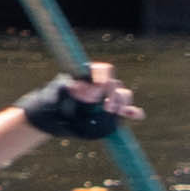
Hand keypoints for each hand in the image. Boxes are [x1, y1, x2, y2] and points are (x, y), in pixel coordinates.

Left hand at [18, 67, 135, 139]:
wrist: (53, 120)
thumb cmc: (53, 104)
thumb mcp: (56, 95)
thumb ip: (66, 90)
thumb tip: (79, 87)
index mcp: (89, 75)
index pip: (103, 70)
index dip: (104, 76)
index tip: (101, 86)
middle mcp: (101, 85)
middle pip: (115, 84)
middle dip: (113, 95)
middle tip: (106, 107)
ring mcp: (108, 99)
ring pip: (122, 96)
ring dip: (122, 104)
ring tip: (114, 113)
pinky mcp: (112, 113)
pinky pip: (126, 111)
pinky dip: (132, 112)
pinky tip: (136, 115)